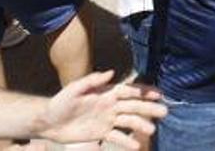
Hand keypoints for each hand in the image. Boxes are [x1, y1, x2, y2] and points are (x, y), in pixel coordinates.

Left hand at [36, 70, 165, 149]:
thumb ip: (91, 80)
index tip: (158, 93)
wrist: (49, 122)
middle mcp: (111, 105)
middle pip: (134, 106)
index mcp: (106, 92)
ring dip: (141, 125)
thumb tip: (110, 72)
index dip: (143, 91)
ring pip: (128, 121)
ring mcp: (108, 119)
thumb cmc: (60, 102)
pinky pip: (117, 137)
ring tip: (152, 131)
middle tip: (164, 112)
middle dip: (149, 108)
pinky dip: (127, 141)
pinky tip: (136, 146)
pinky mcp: (102, 133)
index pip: (129, 90)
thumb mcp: (74, 88)